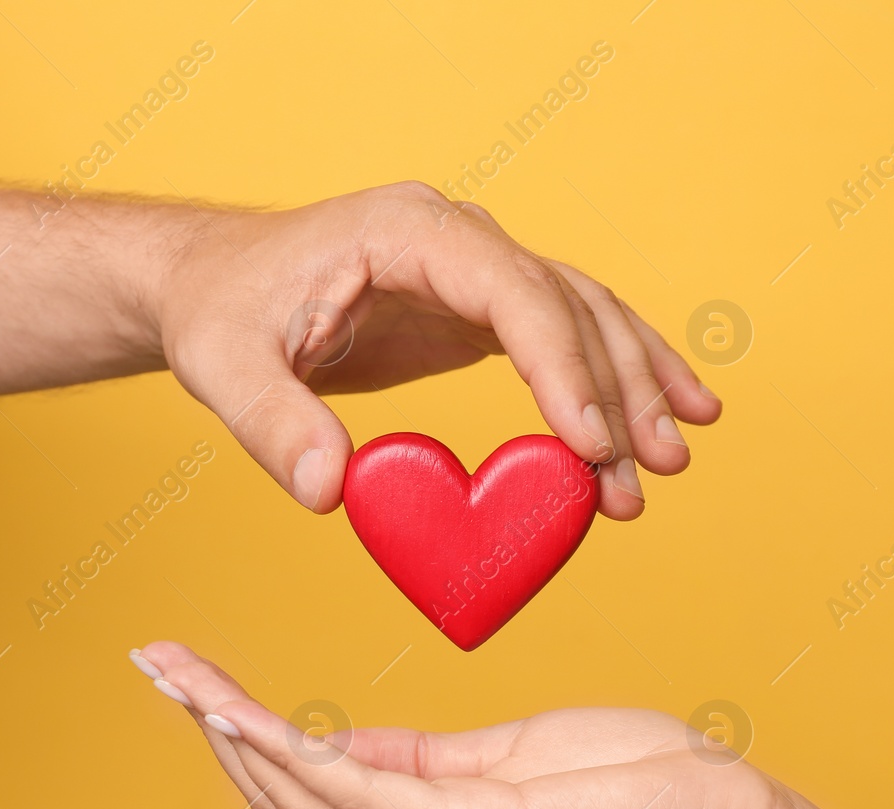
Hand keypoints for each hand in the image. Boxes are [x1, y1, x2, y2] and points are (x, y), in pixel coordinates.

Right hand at [131, 641, 783, 808]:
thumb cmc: (626, 781)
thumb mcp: (502, 761)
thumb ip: (419, 763)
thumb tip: (344, 746)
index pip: (309, 792)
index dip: (240, 737)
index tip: (188, 677)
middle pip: (288, 799)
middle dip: (215, 729)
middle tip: (153, 663)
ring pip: (309, 800)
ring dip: (236, 737)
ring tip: (178, 680)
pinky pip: (368, 797)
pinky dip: (299, 759)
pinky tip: (252, 720)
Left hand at [151, 182, 721, 520]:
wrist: (216, 284)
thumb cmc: (221, 312)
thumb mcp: (226, 365)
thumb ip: (273, 422)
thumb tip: (329, 492)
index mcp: (407, 231)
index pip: (511, 291)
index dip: (561, 367)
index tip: (591, 446)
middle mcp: (458, 238)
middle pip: (567, 306)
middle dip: (620, 390)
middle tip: (655, 472)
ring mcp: (477, 270)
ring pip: (584, 318)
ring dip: (636, 387)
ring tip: (677, 459)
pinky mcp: (481, 310)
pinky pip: (566, 339)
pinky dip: (615, 379)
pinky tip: (661, 420)